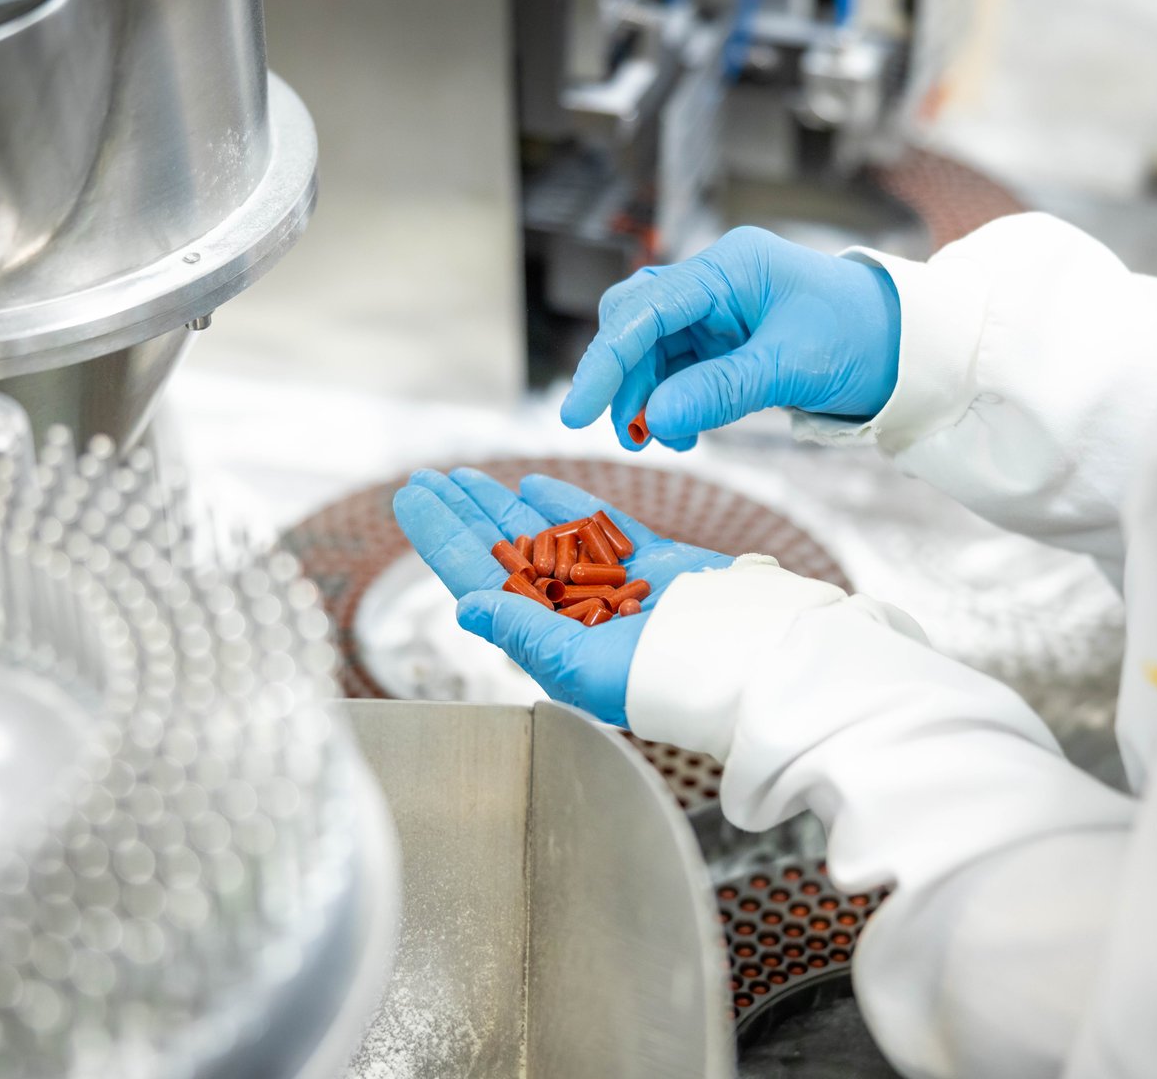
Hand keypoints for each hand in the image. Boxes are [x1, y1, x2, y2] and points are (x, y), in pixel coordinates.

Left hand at [392, 468, 732, 724]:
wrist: (745, 659)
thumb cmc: (659, 680)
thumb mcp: (574, 664)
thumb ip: (520, 630)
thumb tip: (463, 604)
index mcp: (546, 641)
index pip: (478, 580)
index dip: (441, 537)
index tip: (410, 498)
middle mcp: (571, 615)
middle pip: (502, 554)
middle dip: (461, 515)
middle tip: (424, 479)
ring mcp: (609, 587)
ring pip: (542, 537)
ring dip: (502, 504)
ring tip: (464, 476)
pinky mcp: (651, 564)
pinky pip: (598, 529)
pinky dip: (566, 506)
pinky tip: (534, 486)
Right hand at [560, 225, 901, 449]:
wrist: (910, 349)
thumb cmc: (863, 338)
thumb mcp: (791, 366)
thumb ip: (720, 390)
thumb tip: (653, 419)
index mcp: (729, 268)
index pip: (646, 309)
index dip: (606, 361)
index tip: (579, 411)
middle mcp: (715, 283)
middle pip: (636, 323)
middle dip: (623, 379)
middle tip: (628, 433)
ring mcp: (718, 312)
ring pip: (652, 352)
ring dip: (645, 398)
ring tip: (658, 441)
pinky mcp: (725, 342)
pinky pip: (677, 371)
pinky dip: (669, 403)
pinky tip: (680, 432)